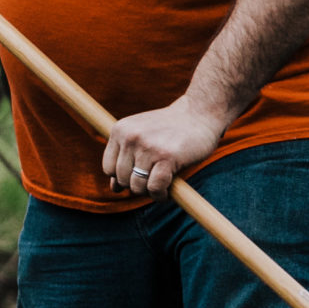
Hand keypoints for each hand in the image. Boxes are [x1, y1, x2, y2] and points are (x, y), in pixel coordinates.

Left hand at [102, 96, 229, 197]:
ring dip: (149, 192)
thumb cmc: (171, 128)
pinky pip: (155, 188)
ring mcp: (148, 147)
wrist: (200, 112)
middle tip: (153, 181)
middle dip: (137, 186)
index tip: (139, 176)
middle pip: (122, 179)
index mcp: (120, 130)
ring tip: (161, 186)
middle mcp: (130, 137)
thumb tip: (114, 189)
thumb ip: (126, 160)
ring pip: (137, 186)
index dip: (123, 177)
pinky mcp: (166, 157)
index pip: (108, 168)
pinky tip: (167, 192)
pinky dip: (160, 195)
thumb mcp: (142, 137)